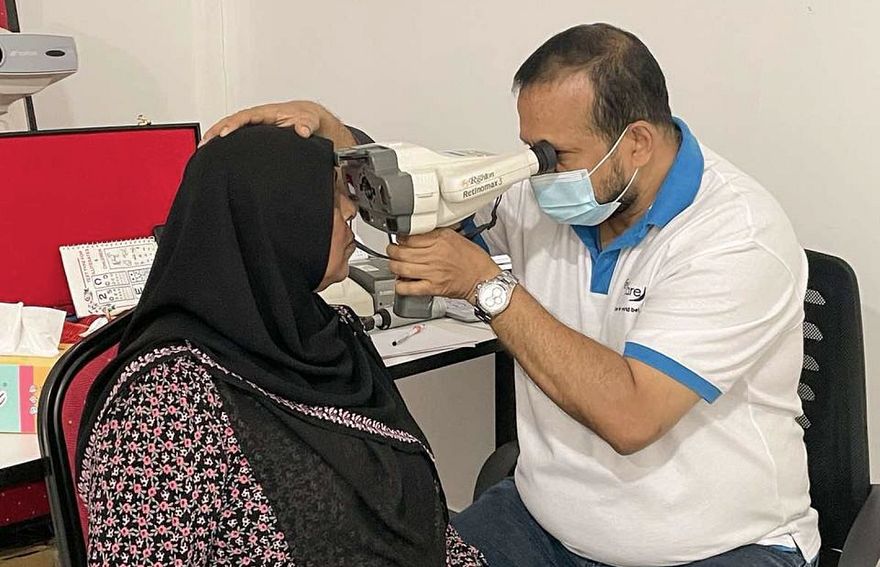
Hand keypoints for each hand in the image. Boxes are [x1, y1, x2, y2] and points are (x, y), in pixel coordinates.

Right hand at [200, 100, 355, 146]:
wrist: (310, 120)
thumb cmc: (307, 119)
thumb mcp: (309, 121)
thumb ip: (306, 125)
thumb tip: (303, 131)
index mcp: (266, 113)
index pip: (244, 116)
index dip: (233, 124)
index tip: (223, 134)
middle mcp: (257, 117)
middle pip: (231, 121)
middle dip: (215, 130)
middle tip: (204, 143)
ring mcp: (255, 125)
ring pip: (230, 127)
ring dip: (215, 136)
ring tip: (202, 149)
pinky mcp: (255, 133)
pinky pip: (236, 135)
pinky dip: (224, 141)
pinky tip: (216, 153)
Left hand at [386, 229, 500, 302]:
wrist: (483, 279)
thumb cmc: (473, 260)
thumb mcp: (456, 237)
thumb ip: (436, 234)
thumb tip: (418, 233)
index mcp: (440, 240)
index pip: (410, 237)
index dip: (400, 238)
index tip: (399, 240)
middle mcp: (435, 254)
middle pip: (401, 252)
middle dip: (392, 252)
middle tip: (392, 252)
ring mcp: (433, 272)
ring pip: (401, 268)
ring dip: (393, 267)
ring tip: (394, 265)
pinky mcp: (433, 287)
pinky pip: (409, 288)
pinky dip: (400, 286)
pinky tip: (400, 283)